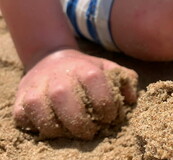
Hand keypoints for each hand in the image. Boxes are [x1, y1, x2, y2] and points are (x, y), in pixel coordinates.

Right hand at [12, 49, 137, 139]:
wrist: (51, 60)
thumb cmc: (85, 71)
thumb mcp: (107, 69)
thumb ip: (124, 80)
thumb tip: (132, 99)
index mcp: (84, 68)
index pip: (95, 84)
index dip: (105, 105)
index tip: (109, 117)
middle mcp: (58, 76)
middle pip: (65, 99)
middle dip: (81, 122)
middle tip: (90, 132)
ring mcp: (37, 88)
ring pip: (42, 110)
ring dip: (58, 128)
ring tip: (71, 132)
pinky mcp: (21, 100)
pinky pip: (24, 118)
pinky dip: (37, 127)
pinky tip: (53, 127)